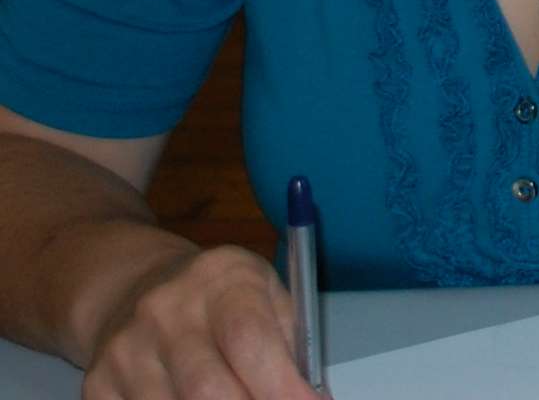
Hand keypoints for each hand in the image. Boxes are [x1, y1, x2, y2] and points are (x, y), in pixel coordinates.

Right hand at [83, 243, 316, 399]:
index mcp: (222, 281)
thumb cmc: (220, 297)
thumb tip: (311, 398)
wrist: (134, 287)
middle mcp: (166, 310)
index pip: (251, 342)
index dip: (283, 388)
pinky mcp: (98, 382)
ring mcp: (126, 348)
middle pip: (209, 389)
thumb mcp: (265, 294)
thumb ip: (290, 343)